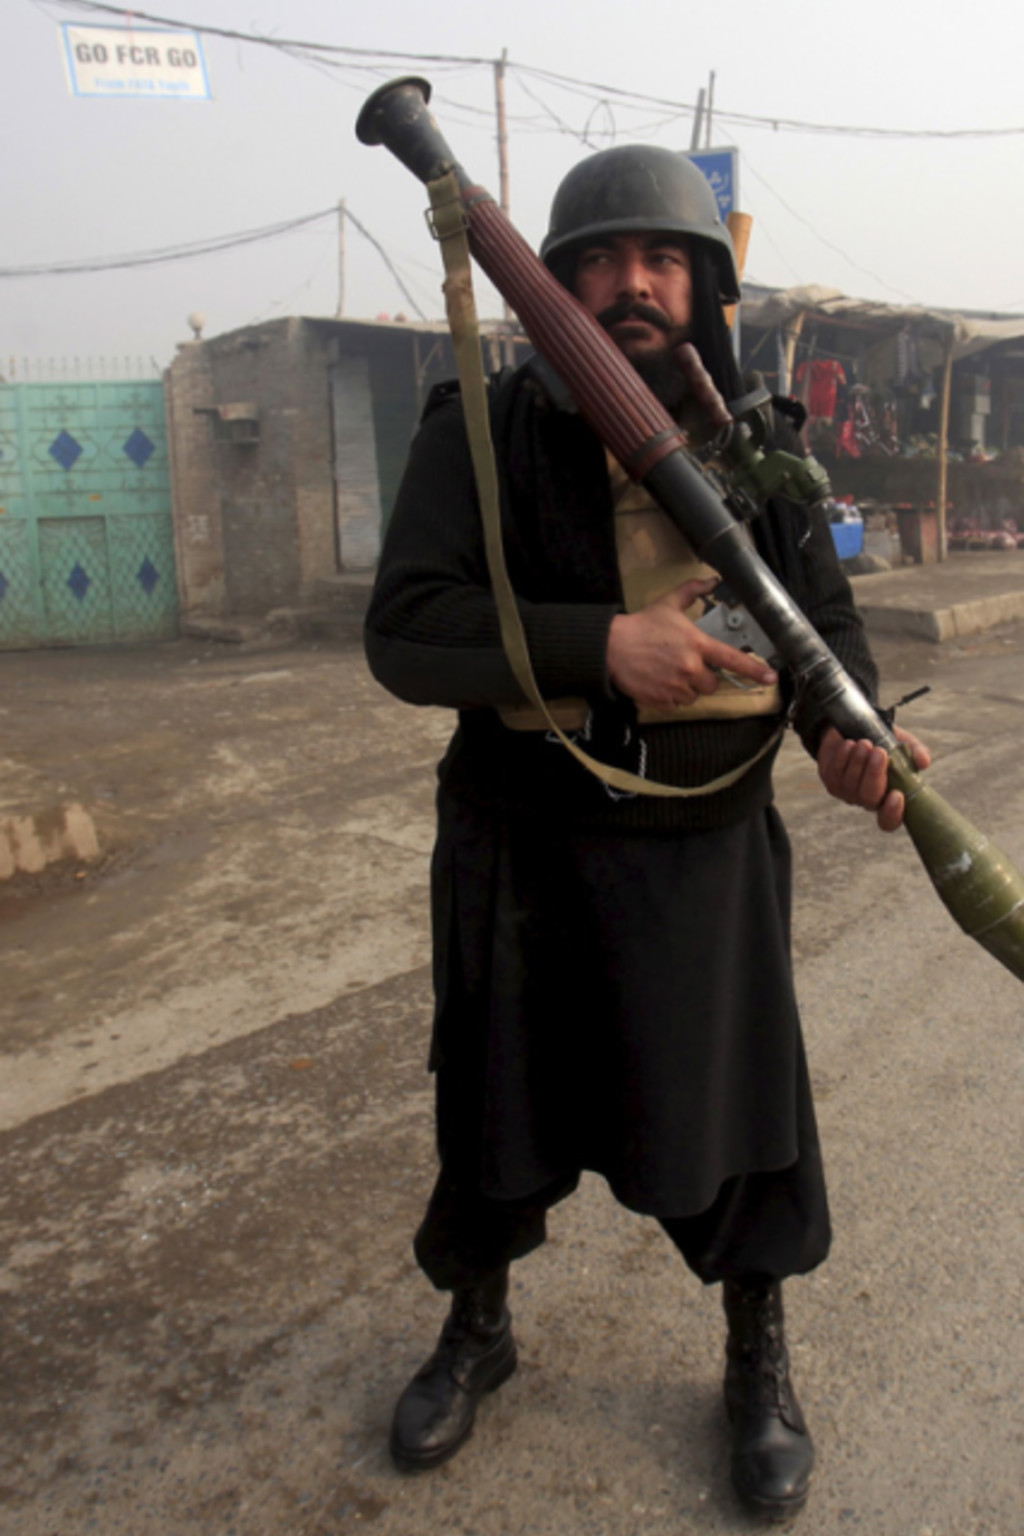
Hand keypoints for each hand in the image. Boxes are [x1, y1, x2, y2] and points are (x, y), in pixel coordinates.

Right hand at [607, 577, 777, 708]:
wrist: (611, 646)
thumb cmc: (641, 625)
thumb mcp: (668, 603)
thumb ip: (692, 591)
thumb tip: (710, 580)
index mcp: (697, 644)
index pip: (732, 659)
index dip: (754, 670)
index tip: (771, 678)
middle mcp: (691, 668)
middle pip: (712, 684)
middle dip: (703, 677)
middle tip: (686, 665)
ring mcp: (677, 686)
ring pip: (694, 696)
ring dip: (687, 688)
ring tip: (669, 672)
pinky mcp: (663, 700)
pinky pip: (677, 704)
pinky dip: (671, 696)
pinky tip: (659, 681)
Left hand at [816, 724, 931, 831]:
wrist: (853, 730)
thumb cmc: (884, 743)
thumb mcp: (903, 744)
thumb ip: (916, 753)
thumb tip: (924, 762)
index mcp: (888, 799)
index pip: (889, 820)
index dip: (892, 814)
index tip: (898, 795)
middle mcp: (867, 800)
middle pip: (869, 799)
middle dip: (874, 775)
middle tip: (879, 752)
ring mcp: (847, 793)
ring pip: (850, 784)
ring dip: (858, 761)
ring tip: (865, 742)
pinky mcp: (830, 781)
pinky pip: (834, 773)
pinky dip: (843, 757)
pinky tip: (849, 744)